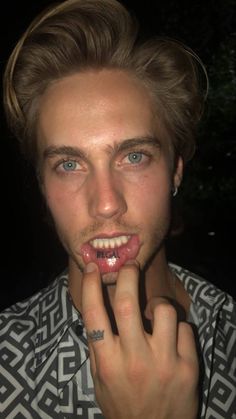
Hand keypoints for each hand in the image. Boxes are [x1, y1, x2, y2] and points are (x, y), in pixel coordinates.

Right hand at [82, 261, 198, 418]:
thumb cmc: (122, 405)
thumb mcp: (101, 380)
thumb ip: (98, 346)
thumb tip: (97, 308)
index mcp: (108, 362)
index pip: (93, 315)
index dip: (90, 286)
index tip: (92, 267)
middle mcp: (134, 359)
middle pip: (128, 304)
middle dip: (128, 275)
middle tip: (130, 264)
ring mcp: (164, 362)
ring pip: (164, 310)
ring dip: (158, 305)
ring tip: (155, 315)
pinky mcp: (188, 367)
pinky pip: (185, 328)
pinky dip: (178, 329)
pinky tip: (172, 341)